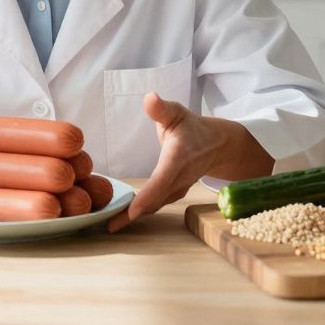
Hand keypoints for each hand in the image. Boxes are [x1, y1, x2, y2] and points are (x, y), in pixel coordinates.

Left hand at [107, 93, 215, 233]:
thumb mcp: (177, 113)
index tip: (132, 211)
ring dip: (133, 217)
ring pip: (154, 206)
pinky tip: (121, 218)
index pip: (162, 181)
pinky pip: (155, 205)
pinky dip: (139, 213)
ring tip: (110, 226)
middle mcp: (178, 179)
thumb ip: (162, 109)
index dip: (147, 197)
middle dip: (132, 215)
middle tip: (108, 226)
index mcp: (177, 159)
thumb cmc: (192, 128)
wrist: (216, 145)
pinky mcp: (173, 194)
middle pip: (155, 201)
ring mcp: (177, 189)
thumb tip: (149, 98)